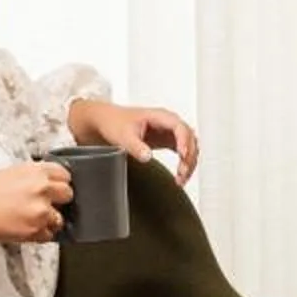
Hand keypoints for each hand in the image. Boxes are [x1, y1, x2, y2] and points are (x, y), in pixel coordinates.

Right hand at [0, 161, 73, 244]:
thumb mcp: (10, 173)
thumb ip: (33, 177)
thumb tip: (49, 183)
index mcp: (36, 170)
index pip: (65, 174)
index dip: (58, 183)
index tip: (53, 188)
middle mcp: (42, 188)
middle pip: (68, 195)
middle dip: (58, 201)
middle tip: (41, 205)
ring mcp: (41, 209)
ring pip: (59, 218)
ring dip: (48, 221)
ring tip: (27, 219)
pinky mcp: (36, 229)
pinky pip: (48, 235)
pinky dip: (39, 235)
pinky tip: (22, 228)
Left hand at [70, 99, 200, 181]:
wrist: (106, 122)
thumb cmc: (114, 123)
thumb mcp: (123, 136)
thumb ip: (136, 146)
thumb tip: (148, 157)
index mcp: (159, 116)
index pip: (179, 127)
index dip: (184, 141)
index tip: (183, 155)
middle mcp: (168, 123)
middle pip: (189, 138)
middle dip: (189, 156)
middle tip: (182, 173)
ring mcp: (169, 132)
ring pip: (190, 146)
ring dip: (189, 162)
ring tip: (181, 179)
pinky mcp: (168, 141)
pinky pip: (183, 152)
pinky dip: (184, 164)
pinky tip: (180, 176)